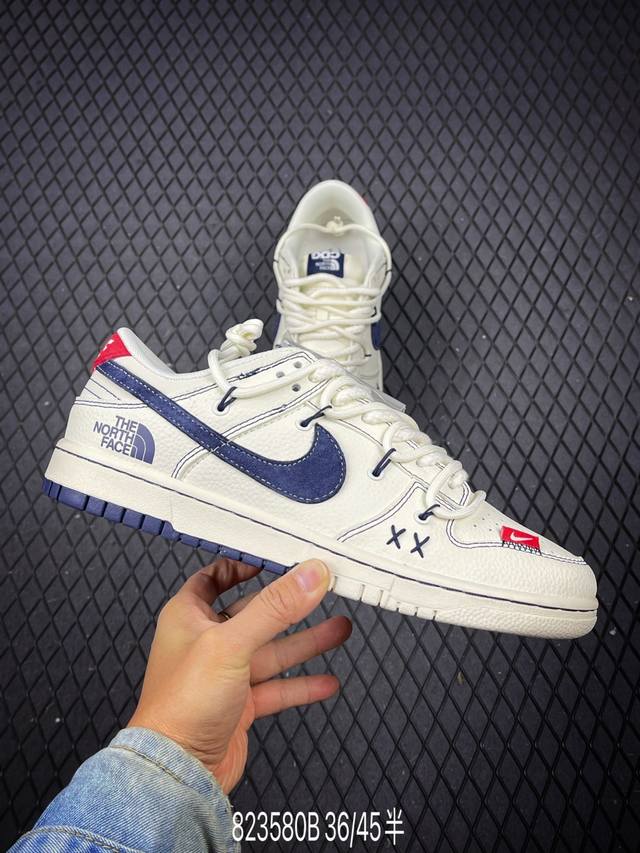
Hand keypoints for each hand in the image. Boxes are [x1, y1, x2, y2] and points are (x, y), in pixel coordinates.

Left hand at [128, 558, 350, 792]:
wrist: (176, 774)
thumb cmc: (180, 707)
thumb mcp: (232, 643)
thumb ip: (275, 607)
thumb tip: (309, 575)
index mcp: (188, 617)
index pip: (214, 579)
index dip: (240, 566)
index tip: (271, 559)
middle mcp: (205, 644)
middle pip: (254, 614)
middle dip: (291, 606)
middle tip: (322, 594)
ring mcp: (224, 676)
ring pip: (272, 652)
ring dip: (306, 642)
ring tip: (339, 630)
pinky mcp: (239, 707)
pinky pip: (277, 688)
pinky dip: (302, 685)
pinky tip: (327, 682)